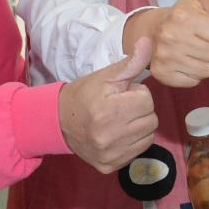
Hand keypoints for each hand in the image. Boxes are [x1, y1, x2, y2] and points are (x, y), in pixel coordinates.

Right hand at [59, 38, 158, 172]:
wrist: (57, 121)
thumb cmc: (84, 95)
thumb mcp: (105, 76)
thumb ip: (130, 62)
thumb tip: (148, 42)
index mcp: (108, 110)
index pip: (147, 100)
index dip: (136, 94)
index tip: (121, 95)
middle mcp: (109, 136)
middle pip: (151, 119)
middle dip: (140, 110)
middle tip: (121, 107)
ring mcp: (110, 154)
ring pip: (148, 136)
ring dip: (139, 127)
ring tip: (120, 120)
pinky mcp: (109, 166)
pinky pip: (138, 151)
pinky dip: (133, 142)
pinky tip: (118, 135)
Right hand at [123, 0, 208, 87]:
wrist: (151, 33)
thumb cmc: (183, 18)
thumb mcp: (198, 2)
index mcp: (184, 18)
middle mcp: (173, 37)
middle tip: (201, 42)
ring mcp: (166, 57)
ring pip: (208, 70)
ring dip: (204, 63)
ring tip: (193, 52)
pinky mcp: (163, 74)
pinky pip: (194, 81)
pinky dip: (193, 75)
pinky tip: (184, 63)